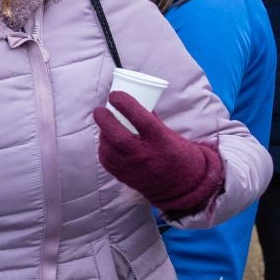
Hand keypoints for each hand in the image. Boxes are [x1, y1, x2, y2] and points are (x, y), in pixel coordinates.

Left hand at [93, 92, 223, 215]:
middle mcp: (146, 156)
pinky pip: (106, 159)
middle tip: (99, 110)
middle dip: (105, 120)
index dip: (126, 105)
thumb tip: (134, 100)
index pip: (142, 120)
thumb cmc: (175, 153)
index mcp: (162, 141)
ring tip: (104, 124)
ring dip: (103, 133)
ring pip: (109, 149)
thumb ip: (151, 120)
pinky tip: (106, 140)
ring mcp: (132, 168)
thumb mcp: (168, 134)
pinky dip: (104, 147)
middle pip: (118, 137)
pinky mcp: (122, 176)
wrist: (180, 184)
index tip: (114, 95)